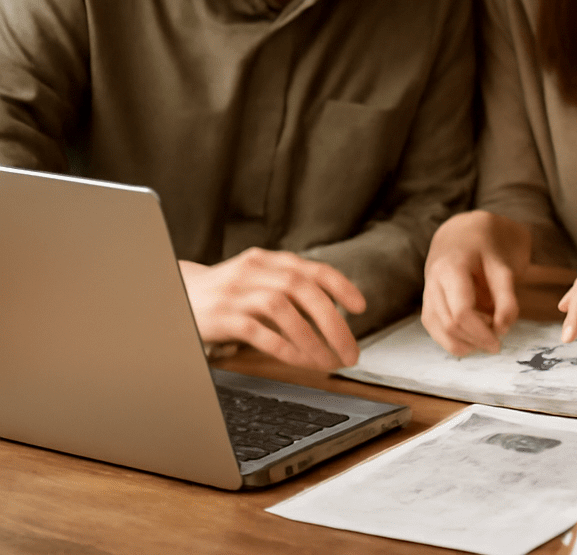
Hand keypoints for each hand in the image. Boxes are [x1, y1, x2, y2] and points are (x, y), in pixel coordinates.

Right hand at [179, 249, 365, 370]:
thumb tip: (332, 314)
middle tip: (351, 351)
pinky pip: (260, 332)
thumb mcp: (254, 282)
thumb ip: (287, 289)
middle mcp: (253, 271)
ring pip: (284, 310)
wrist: (168, 298)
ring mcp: (235, 293)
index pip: (313, 269)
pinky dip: (285, 348)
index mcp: (267, 260)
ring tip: (330, 362)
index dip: (341, 287)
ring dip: (313, 339)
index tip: (360, 308)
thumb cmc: (222, 295)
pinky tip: (301, 361)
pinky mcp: (221, 317)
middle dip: (334, 323)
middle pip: (303, 290)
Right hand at [422, 210, 528, 355]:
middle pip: (449, 324)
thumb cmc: (486, 246)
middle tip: (496, 341)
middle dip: (474, 340)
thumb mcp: (503, 265)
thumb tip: (502, 329)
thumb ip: (506, 297)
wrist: (464, 231)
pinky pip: (435, 328)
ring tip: (486, 335)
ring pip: (438, 330)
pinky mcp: (427, 301)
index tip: (500, 340)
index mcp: (451, 267)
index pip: (461, 312)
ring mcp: (427, 291)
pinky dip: (453, 338)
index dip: (481, 332)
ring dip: (464, 342)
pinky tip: (473, 335)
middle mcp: (433, 280)